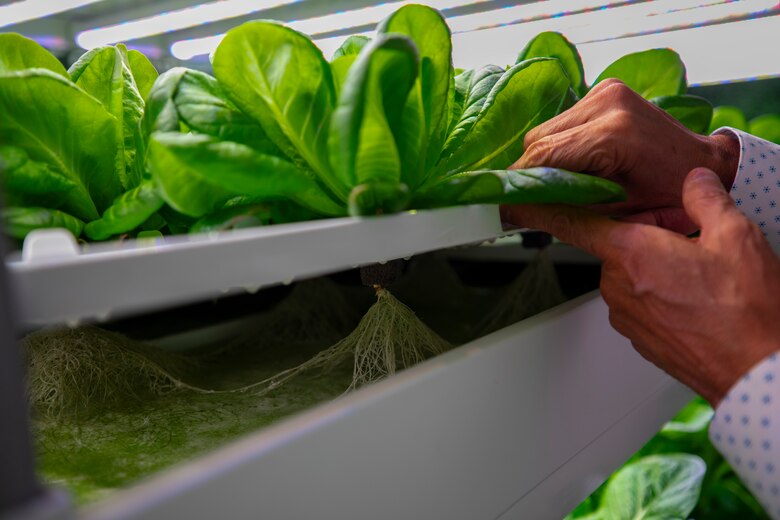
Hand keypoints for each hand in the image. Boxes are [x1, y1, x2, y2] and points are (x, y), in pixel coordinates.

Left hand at [501, 168, 779, 405]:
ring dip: (654, 270)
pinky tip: (697, 304)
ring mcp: (626, 317)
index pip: (572, 223)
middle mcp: (617, 286)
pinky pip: (641, 304)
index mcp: (631, 253)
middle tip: (688, 242)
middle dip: (644, 238)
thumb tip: (693, 180)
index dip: (544, 207)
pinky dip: (660, 297)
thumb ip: (705, 198)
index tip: (520, 200)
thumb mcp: (735, 235)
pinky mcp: (639, 340)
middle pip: (616, 246)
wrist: (759, 373)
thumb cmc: (748, 311)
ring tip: (702, 280)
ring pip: (630, 276)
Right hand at [512, 79, 739, 233]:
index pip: (543, 156)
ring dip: (545, 159)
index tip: (503, 205)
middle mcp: (608, 103)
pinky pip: (562, 122)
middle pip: (538, 141)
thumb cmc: (670, 197)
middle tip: (533, 202)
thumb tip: (512, 214)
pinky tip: (576, 163)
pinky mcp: (605, 90)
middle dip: (531, 173)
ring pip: (546, 130)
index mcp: (614, 134)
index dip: (518, 183)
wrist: (705, 166)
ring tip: (562, 184)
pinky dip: (560, 145)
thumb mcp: (614, 214)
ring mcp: (607, 92)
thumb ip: (560, 212)